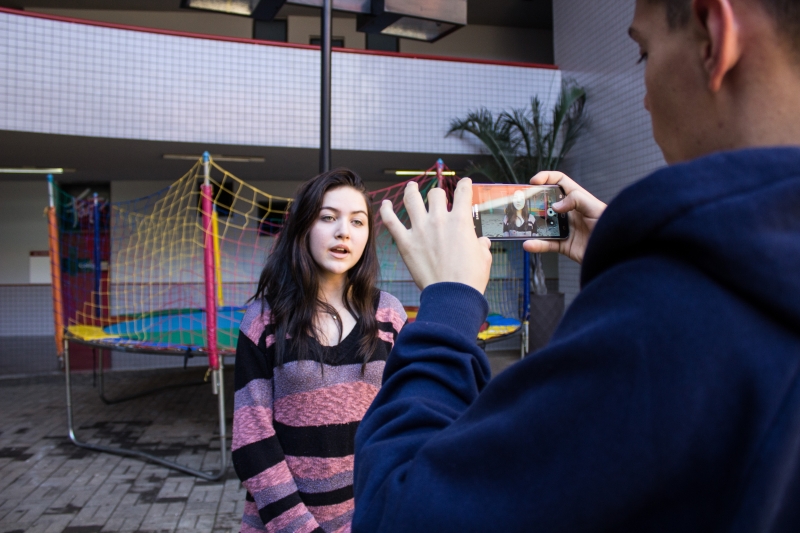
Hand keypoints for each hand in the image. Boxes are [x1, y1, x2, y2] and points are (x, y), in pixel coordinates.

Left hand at [380, 178, 491, 292]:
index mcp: (460, 220)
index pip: (463, 192)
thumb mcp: (484, 258)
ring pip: (412, 199)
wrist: (452, 295)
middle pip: (435, 194)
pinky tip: (385, 204)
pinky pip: (391, 221)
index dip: (464, 185)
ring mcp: (420, 229)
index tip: (464, 184)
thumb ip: (481, 245)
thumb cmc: (470, 278)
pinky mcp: (405, 242)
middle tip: (437, 197)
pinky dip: (386, 210)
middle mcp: (439, 219)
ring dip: (411, 190)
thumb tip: (482, 242)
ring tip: (411, 187)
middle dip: (438, 194)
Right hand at [523, 171, 605, 264]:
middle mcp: (569, 212)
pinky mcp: (564, 245)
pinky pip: (547, 244)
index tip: (534, 182)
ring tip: (520, 225)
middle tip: (520, 203)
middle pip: (546, 202)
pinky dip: (537, 245)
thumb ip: (576, 200)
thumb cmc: (611, 225)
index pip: (560, 181)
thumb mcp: (595, 207)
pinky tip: (528, 244)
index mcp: (577, 198)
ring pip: (543, 224)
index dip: (546, 178)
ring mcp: (565, 228)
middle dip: (533, 202)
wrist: (617, 251)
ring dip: (531, 225)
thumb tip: (556, 206)